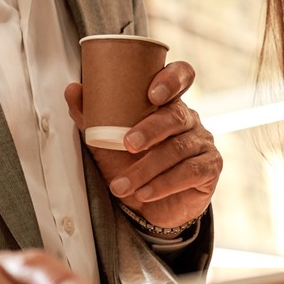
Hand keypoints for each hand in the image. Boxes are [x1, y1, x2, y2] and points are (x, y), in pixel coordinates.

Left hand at [64, 59, 219, 229]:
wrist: (147, 207)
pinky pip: (190, 173)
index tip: (152, 94)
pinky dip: (163, 184)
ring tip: (121, 185)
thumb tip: (72, 89)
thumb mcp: (105, 140)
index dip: (172, 79)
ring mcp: (202, 142)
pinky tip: (144, 193)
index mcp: (167, 102)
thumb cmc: (128, 164)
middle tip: (128, 144)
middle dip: (151, 130)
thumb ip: (90, 116)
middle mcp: (189, 118)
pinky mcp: (210, 167)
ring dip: (146, 169)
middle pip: (176, 116)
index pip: (181, 76)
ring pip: (178, 149)